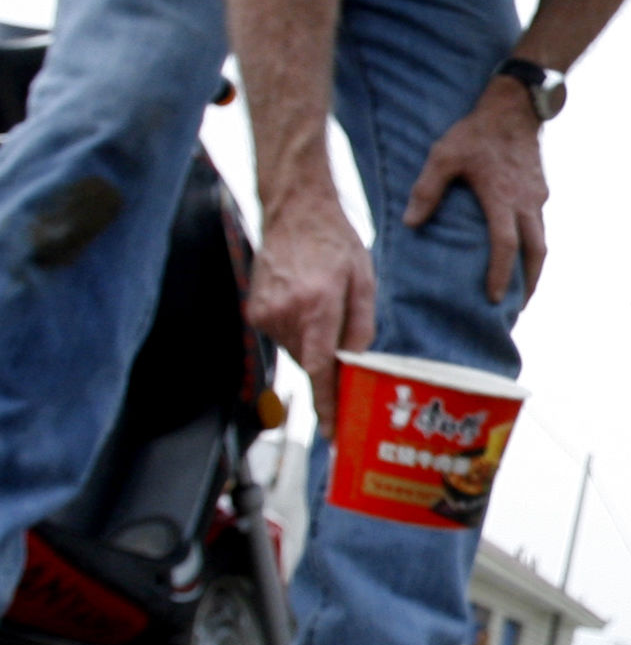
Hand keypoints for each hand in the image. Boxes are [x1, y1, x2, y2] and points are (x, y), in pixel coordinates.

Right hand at [248, 191, 376, 433]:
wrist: (294, 211)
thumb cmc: (335, 242)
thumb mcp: (363, 281)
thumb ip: (361, 326)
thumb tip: (356, 365)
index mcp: (317, 305)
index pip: (321, 368)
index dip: (328, 404)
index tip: (333, 433)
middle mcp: (285, 314)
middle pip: (312, 363)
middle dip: (330, 364)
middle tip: (347, 348)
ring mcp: (264, 314)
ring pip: (297, 351)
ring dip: (314, 343)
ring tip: (325, 307)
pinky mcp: (254, 312)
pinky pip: (283, 337)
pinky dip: (299, 332)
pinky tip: (308, 304)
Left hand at [403, 77, 548, 304]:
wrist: (514, 107)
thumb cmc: (475, 132)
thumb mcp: (443, 155)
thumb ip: (427, 190)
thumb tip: (410, 224)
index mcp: (502, 198)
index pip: (506, 245)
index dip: (500, 274)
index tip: (493, 298)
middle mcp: (526, 203)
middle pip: (537, 253)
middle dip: (529, 283)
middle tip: (517, 307)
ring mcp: (537, 198)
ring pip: (543, 241)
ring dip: (534, 269)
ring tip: (522, 288)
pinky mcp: (540, 191)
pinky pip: (541, 226)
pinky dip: (534, 246)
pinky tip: (521, 251)